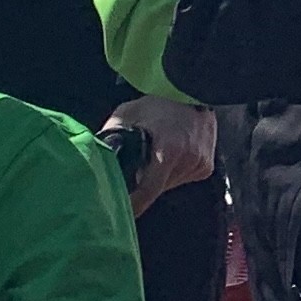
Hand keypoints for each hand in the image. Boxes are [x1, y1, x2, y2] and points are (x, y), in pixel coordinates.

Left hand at [100, 96, 215, 214]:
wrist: (192, 89)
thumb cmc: (158, 101)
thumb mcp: (128, 115)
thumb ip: (112, 138)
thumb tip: (95, 159)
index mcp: (169, 152)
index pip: (147, 192)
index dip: (131, 204)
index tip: (118, 211)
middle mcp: (188, 162)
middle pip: (157, 189)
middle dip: (142, 184)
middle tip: (131, 172)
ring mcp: (199, 165)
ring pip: (169, 184)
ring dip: (158, 177)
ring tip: (153, 156)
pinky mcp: (206, 167)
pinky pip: (182, 178)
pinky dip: (172, 171)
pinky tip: (170, 153)